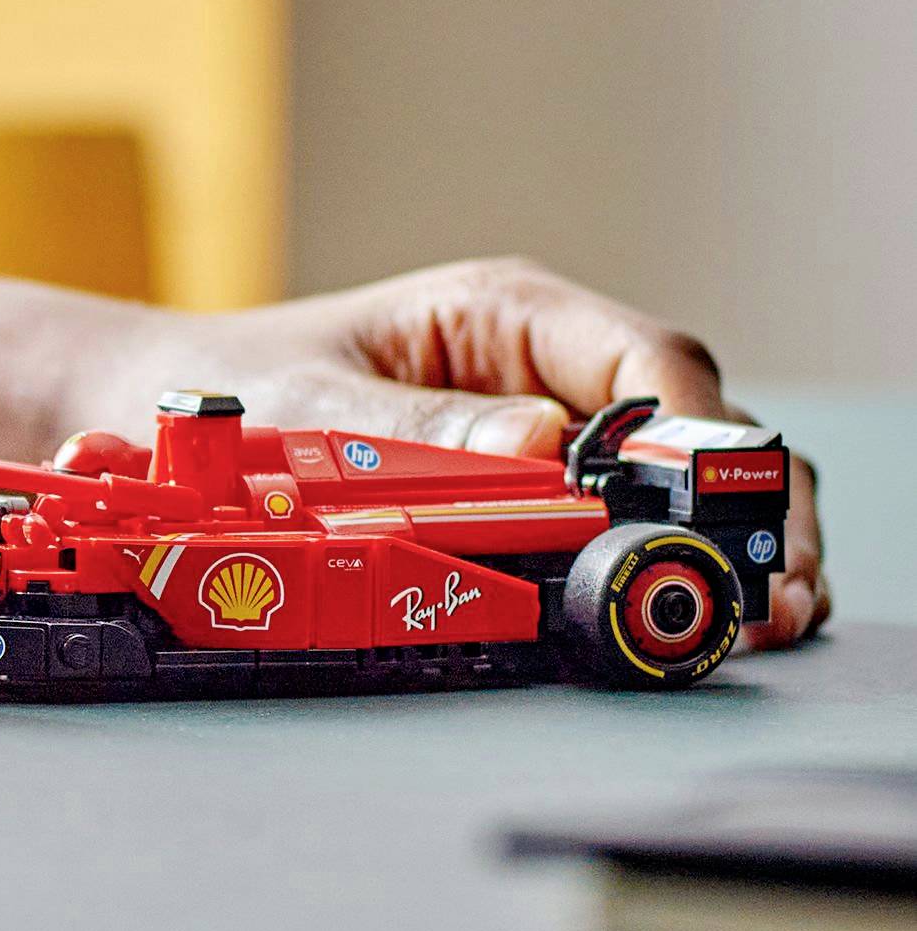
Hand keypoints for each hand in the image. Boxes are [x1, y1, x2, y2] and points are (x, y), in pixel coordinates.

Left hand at [132, 257, 826, 649]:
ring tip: (758, 615)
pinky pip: (621, 516)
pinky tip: (694, 608)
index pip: (640, 359)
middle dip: (735, 502)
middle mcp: (540, 361)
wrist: (162, 410)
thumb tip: (539, 444)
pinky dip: (666, 560)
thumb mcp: (311, 406)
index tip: (711, 511)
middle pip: (685, 422)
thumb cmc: (233, 389)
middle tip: (768, 592)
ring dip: (718, 541)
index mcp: (499, 314)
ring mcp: (544, 421)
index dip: (695, 438)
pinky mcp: (530, 482)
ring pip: (671, 475)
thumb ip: (419, 428)